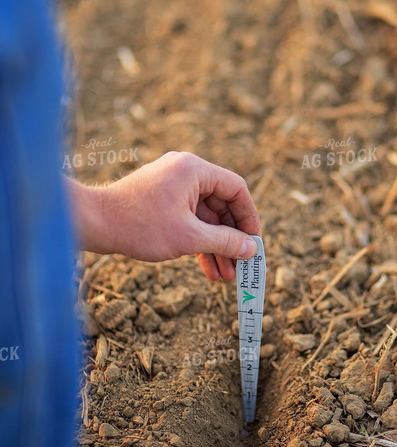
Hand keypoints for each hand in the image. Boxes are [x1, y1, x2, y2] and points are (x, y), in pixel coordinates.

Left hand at [67, 151, 260, 280]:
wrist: (93, 223)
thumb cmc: (139, 225)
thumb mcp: (189, 237)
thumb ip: (224, 242)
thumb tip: (251, 249)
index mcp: (194, 170)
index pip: (236, 189)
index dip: (249, 218)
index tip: (253, 244)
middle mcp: (185, 172)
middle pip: (222, 205)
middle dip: (230, 239)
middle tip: (240, 267)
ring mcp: (172, 186)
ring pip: (205, 217)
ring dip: (215, 246)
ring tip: (225, 276)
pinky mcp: (162, 201)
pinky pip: (189, 220)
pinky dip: (198, 241)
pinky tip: (207, 268)